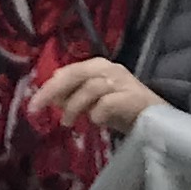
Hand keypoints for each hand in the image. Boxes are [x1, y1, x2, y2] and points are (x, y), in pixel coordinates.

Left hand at [34, 60, 161, 136]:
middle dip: (54, 92)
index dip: (49, 87)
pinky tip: (94, 122)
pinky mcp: (133, 98)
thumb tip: (50, 98)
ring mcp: (123, 82)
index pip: (69, 71)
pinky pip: (108, 102)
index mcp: (99, 67)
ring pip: (90, 88)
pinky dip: (97, 112)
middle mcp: (110, 69)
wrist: (158, 119)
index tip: (33, 105)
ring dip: (74, 106)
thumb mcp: (94, 101)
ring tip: (67, 122)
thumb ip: (74, 96)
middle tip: (37, 109)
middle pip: (76, 74)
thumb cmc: (123, 109)